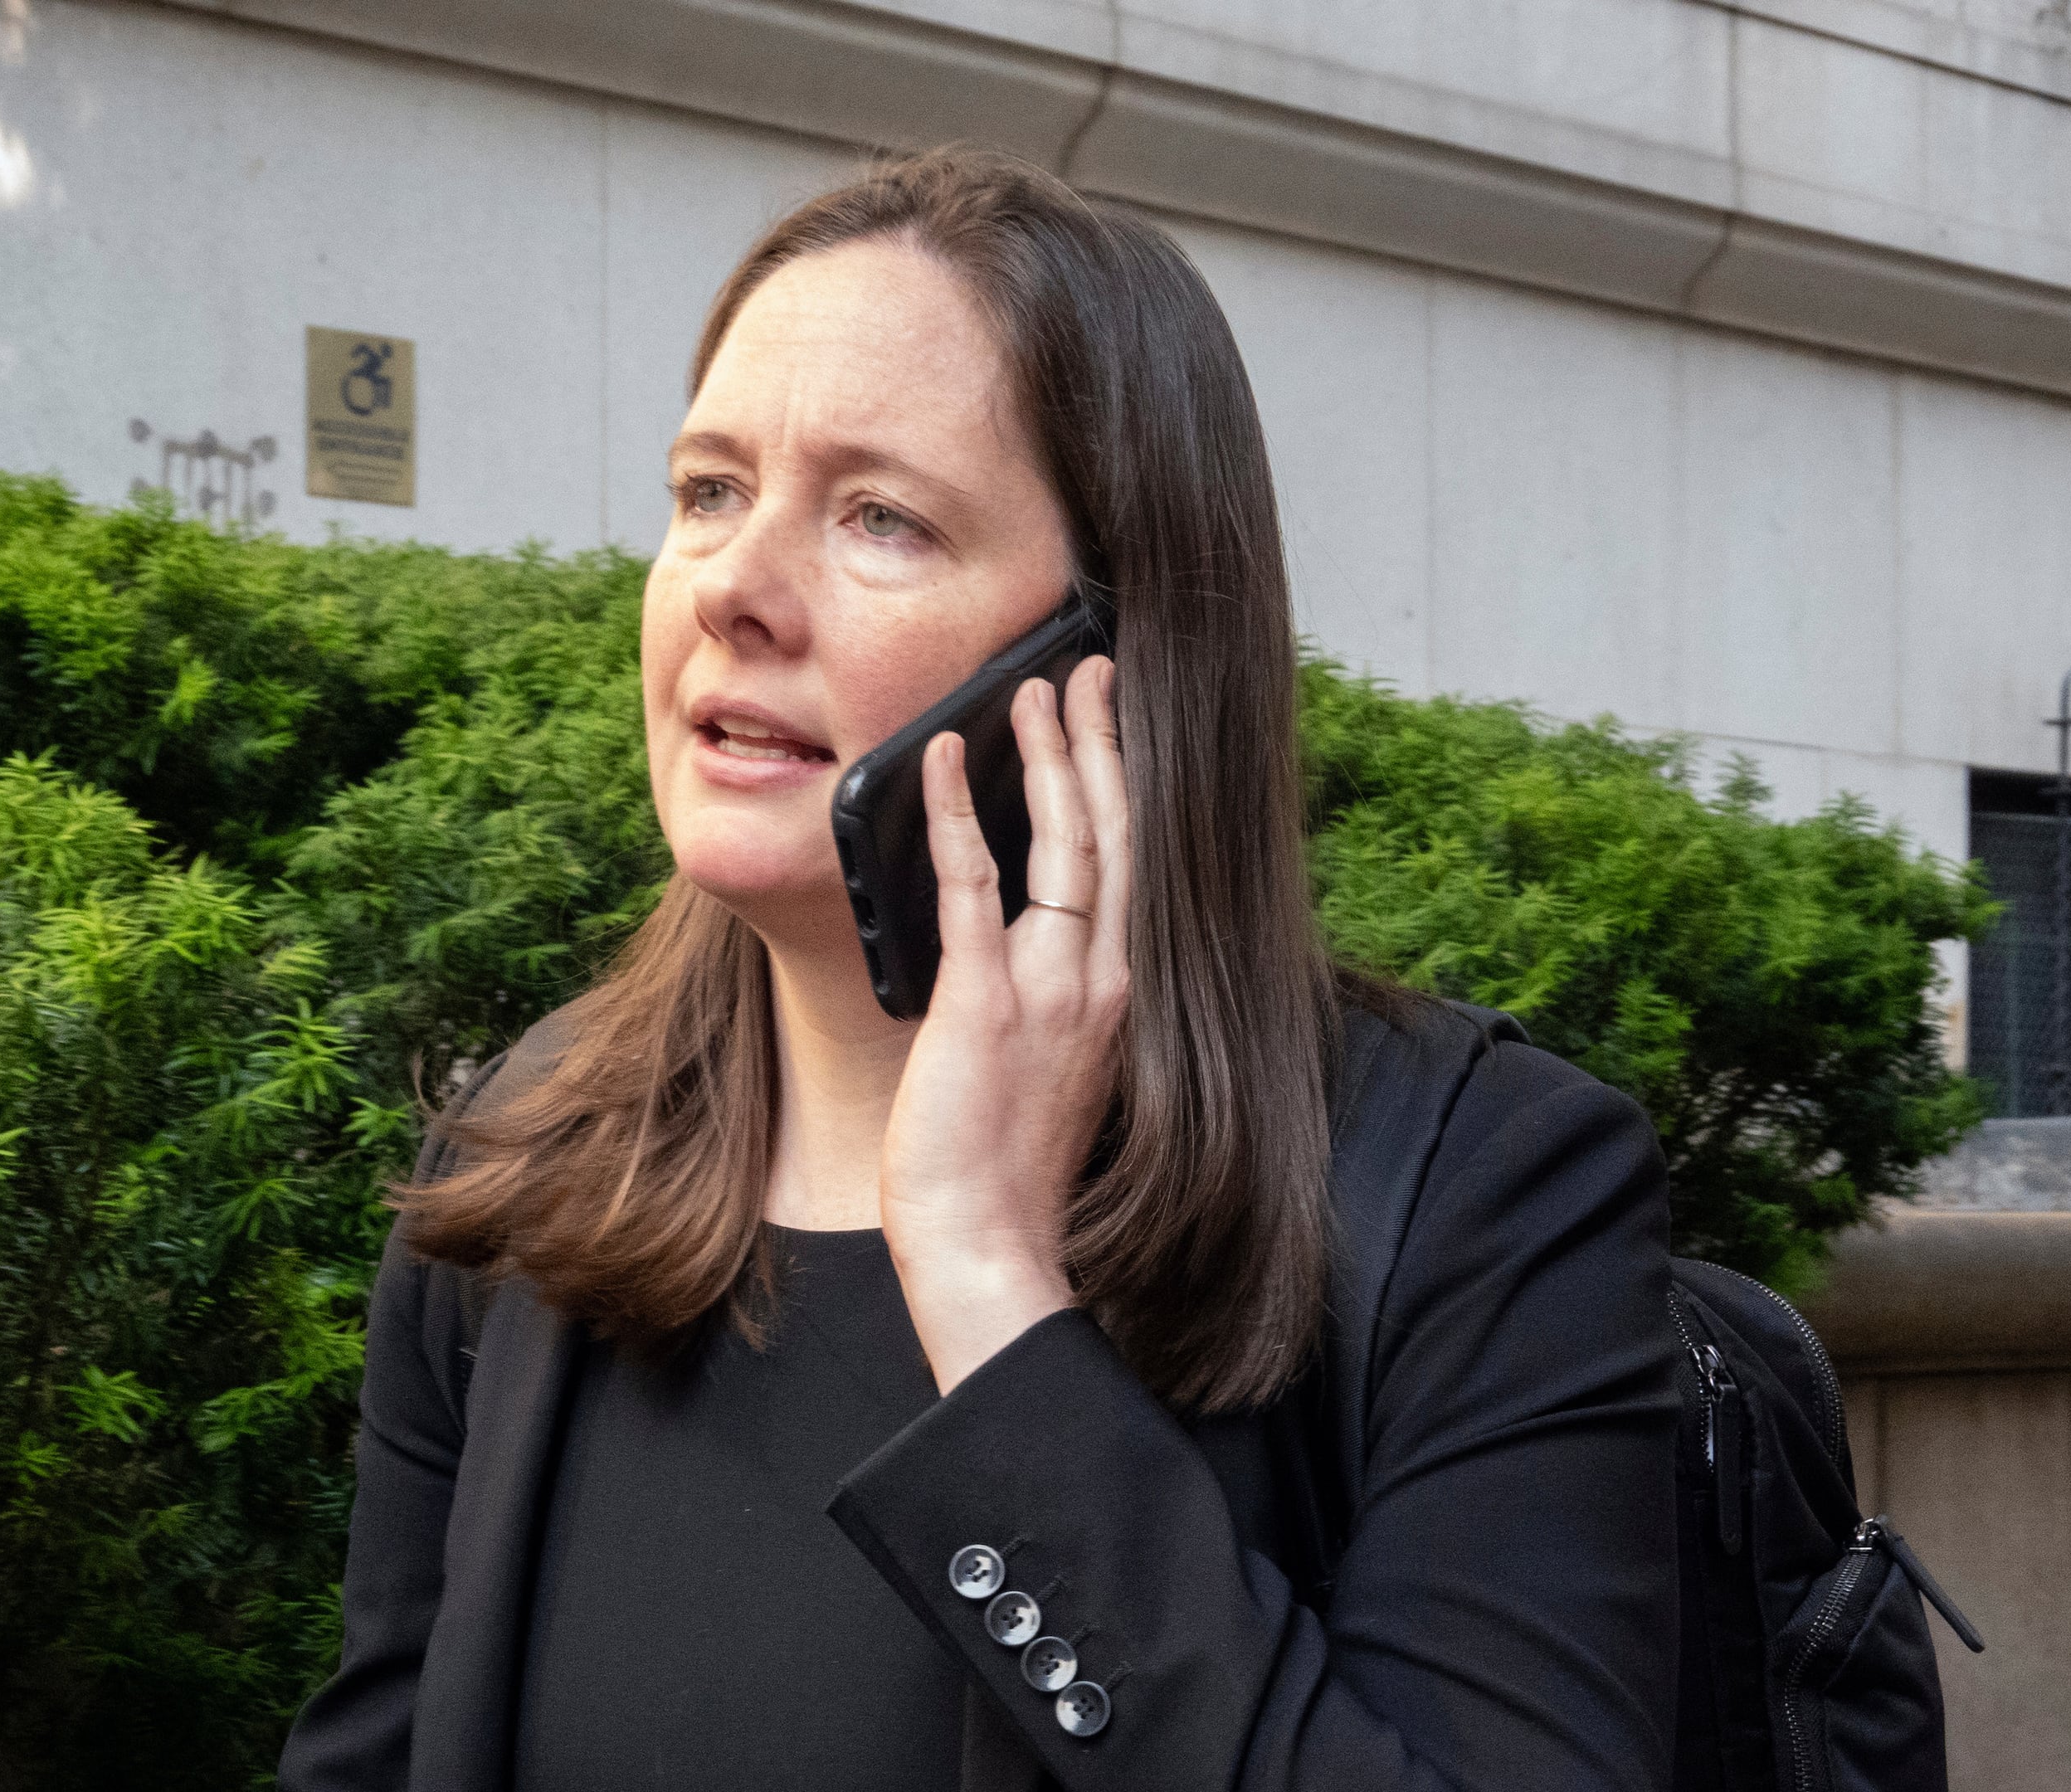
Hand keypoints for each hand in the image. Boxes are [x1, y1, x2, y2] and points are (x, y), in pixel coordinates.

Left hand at [878, 654, 1130, 1393]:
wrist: (987, 1247)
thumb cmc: (1004, 1172)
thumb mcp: (1043, 1067)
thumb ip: (1043, 998)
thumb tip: (1011, 940)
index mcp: (1115, 994)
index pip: (1127, 866)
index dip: (1122, 786)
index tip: (1111, 723)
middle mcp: (1099, 981)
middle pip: (1113, 835)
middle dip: (1100, 743)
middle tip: (1086, 671)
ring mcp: (1049, 989)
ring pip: (1065, 845)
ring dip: (1049, 757)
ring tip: (1033, 690)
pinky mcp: (986, 1003)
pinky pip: (973, 887)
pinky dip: (958, 813)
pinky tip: (943, 757)